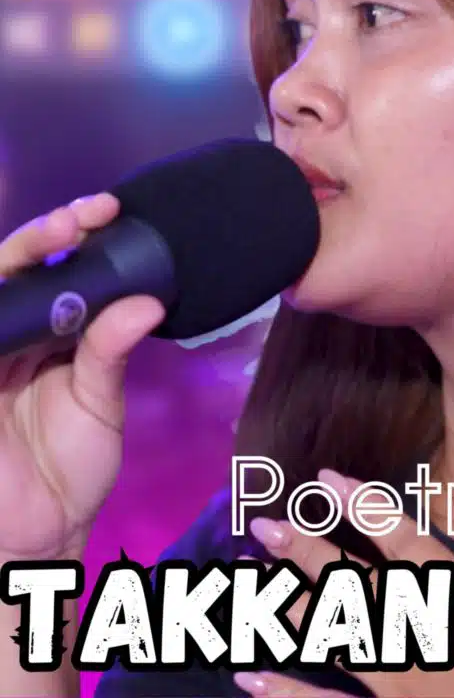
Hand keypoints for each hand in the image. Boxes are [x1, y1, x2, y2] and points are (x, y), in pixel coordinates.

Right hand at [0, 195, 164, 560]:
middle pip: (16, 271)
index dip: (75, 241)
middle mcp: (12, 336)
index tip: (108, 212)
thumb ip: (111, 350)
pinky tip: (5, 281)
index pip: (56, 274)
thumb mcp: (99, 402)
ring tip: (60, 232)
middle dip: (47, 236)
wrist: (39, 531)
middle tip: (85, 216)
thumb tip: (148, 302)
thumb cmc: (71, 466)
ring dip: (20, 255)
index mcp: (49, 335)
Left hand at [234, 464, 453, 697]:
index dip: (365, 508)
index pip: (407, 542)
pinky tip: (250, 682)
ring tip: (249, 578)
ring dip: (290, 607)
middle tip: (262, 525)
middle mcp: (423, 637)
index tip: (326, 479)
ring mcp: (402, 686)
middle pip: (356, 586)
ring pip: (336, 640)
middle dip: (309, 553)